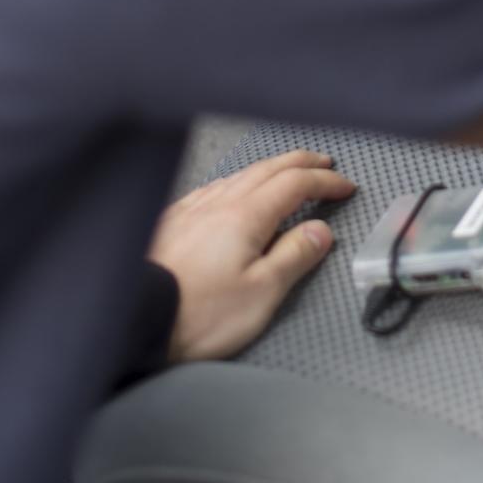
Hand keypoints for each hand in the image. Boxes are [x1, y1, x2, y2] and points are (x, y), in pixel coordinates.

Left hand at [149, 150, 355, 361]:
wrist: (137, 318)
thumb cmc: (198, 314)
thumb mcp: (261, 293)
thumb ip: (294, 257)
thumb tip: (321, 231)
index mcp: (247, 215)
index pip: (296, 184)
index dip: (325, 182)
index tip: (346, 186)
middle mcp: (220, 202)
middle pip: (269, 169)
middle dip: (301, 163)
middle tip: (323, 163)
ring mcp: (194, 209)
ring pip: (240, 175)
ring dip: (270, 169)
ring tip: (284, 173)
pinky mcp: (173, 222)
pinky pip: (214, 188)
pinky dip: (238, 182)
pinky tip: (233, 192)